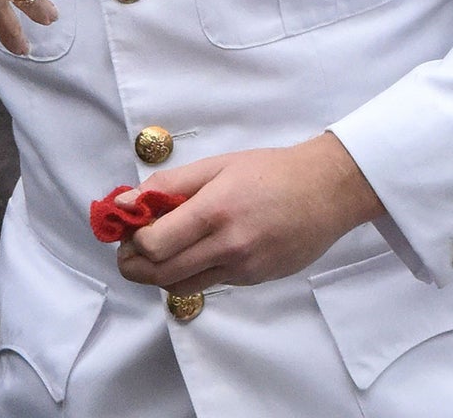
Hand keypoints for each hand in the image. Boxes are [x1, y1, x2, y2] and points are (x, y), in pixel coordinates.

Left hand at [117, 131, 383, 293]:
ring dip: (159, 274)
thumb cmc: (269, 172)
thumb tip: (127, 201)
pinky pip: (209, 283)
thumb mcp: (215, 166)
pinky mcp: (255, 280)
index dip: (132, 242)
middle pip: (161, 275)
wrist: (326, 192)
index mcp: (214, 211)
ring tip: (157, 250)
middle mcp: (228, 246)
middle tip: (127, 249)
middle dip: (134, 266)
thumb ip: (168, 185)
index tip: (127, 228)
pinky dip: (190, 272)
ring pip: (182, 286)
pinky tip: (192, 250)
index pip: (155, 245)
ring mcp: (244, 268)